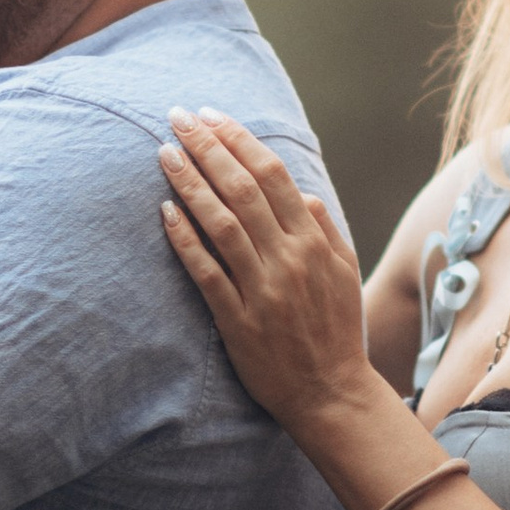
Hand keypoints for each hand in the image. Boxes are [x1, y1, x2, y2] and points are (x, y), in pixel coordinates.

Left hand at [160, 108, 378, 438]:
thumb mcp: (344, 273)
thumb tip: (304, 193)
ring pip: (221, 223)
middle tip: (177, 117)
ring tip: (164, 152)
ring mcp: (263, 289)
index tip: (211, 115)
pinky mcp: (238, 320)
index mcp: (314, 241)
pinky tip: (165, 211)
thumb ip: (325, 230)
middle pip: (242, 189)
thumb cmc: (336, 331)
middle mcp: (289, 258)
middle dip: (207, 147)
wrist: (332, 394)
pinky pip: (206, 272)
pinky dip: (185, 239)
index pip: (272, 175)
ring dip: (190, 183)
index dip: (238, 140)